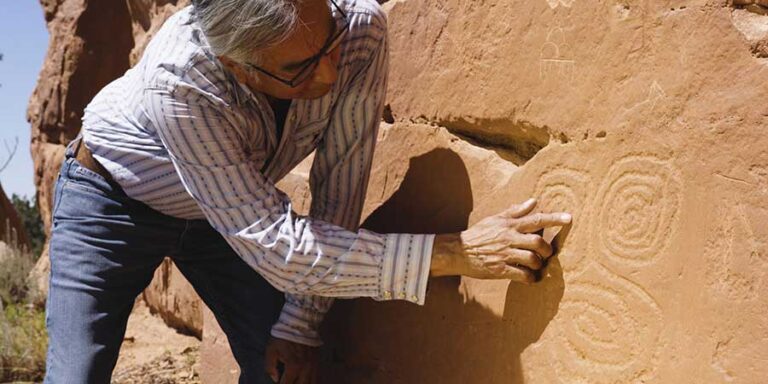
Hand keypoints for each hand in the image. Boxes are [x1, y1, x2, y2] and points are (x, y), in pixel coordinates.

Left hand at [264, 336, 318, 383]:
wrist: (299, 323)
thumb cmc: (283, 337)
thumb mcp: (271, 350)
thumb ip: (270, 367)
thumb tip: (275, 378)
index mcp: (293, 366)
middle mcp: (305, 368)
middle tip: (286, 382)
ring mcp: (313, 366)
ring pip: (311, 383)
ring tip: (296, 381)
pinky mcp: (317, 362)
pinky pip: (316, 377)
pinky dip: (311, 382)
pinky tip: (305, 382)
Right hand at [431, 198, 570, 281]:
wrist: (458, 251)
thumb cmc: (479, 234)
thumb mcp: (496, 219)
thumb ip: (516, 211)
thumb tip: (533, 201)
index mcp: (509, 225)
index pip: (536, 219)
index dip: (554, 218)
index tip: (569, 218)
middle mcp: (509, 239)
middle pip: (538, 243)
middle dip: (547, 250)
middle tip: (547, 253)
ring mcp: (504, 255)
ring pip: (532, 260)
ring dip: (539, 265)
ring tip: (537, 266)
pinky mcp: (500, 270)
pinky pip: (522, 275)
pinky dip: (530, 278)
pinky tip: (529, 278)